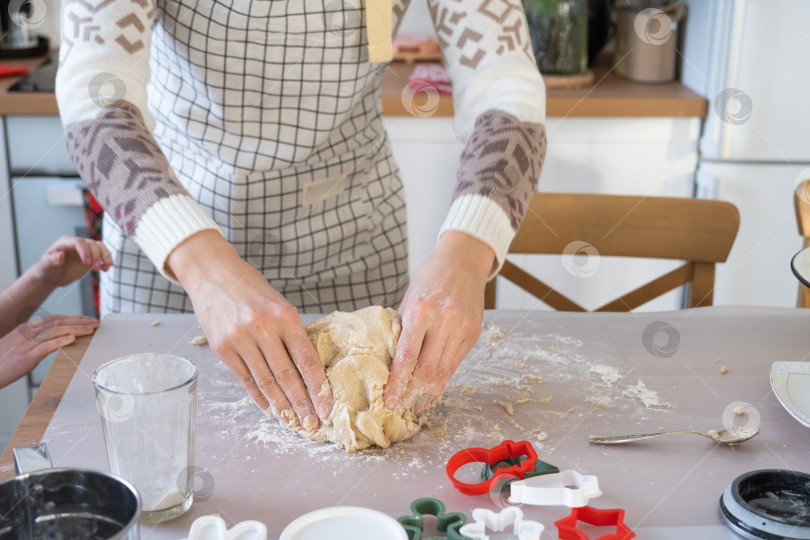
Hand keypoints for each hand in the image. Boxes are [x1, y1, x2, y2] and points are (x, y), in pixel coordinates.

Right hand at [0, 315, 98, 388]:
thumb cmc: (2, 362)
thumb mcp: (20, 347)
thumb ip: (36, 342)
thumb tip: (57, 341)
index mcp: (26, 329)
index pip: (55, 319)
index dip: (73, 318)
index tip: (88, 319)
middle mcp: (27, 332)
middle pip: (58, 322)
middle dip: (80, 321)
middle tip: (96, 323)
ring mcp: (26, 343)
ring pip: (55, 331)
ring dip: (75, 329)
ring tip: (90, 330)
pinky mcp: (26, 356)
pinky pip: (46, 346)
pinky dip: (60, 341)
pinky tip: (72, 340)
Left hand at [34, 236, 112, 287]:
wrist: (53, 276)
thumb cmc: (47, 269)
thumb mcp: (46, 266)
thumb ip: (52, 260)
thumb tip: (60, 255)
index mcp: (65, 242)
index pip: (78, 242)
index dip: (85, 251)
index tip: (87, 263)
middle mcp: (77, 243)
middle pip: (91, 244)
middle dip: (96, 256)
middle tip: (96, 269)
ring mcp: (85, 249)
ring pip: (99, 246)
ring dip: (105, 256)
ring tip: (106, 267)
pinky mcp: (91, 256)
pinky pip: (102, 253)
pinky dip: (106, 260)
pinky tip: (106, 268)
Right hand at [168, 231, 332, 429]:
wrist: (213, 273)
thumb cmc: (252, 289)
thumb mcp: (279, 304)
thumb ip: (292, 333)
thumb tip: (309, 369)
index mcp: (284, 315)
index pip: (306, 359)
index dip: (318, 387)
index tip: (327, 406)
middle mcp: (262, 328)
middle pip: (287, 375)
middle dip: (302, 403)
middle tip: (312, 423)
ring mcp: (240, 339)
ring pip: (266, 381)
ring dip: (281, 405)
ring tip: (292, 421)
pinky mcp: (222, 347)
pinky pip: (245, 378)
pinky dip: (258, 396)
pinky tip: (269, 408)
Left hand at [384, 231, 493, 415]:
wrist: (463, 260)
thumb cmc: (430, 278)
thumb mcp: (409, 299)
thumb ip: (402, 328)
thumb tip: (389, 360)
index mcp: (421, 311)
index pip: (407, 356)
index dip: (397, 383)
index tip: (389, 400)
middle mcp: (444, 321)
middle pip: (427, 369)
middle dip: (412, 394)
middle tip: (400, 410)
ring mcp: (462, 328)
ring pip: (443, 371)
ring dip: (429, 392)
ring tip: (416, 407)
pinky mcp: (474, 333)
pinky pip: (455, 363)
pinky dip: (443, 379)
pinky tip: (433, 390)